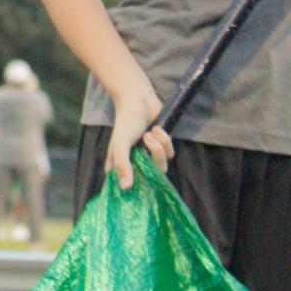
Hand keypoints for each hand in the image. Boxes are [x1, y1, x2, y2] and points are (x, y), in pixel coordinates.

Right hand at [106, 72, 173, 189]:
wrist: (138, 100)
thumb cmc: (125, 122)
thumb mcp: (120, 145)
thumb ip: (123, 165)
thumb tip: (125, 188)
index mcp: (121, 165)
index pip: (128, 188)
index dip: (135, 190)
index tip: (142, 190)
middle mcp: (135, 163)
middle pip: (151, 177)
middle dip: (153, 157)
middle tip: (146, 140)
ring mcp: (149, 156)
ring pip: (162, 164)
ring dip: (158, 145)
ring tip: (149, 132)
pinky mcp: (162, 147)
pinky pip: (170, 153)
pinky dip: (164, 140)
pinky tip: (156, 128)